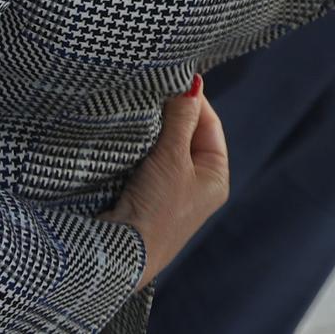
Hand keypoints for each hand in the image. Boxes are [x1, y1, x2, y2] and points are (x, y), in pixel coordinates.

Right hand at [101, 74, 229, 287]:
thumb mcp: (173, 158)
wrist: (119, 256)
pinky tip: (127, 135)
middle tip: (152, 91)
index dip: (194, 100)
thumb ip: (181, 119)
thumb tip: (191, 84)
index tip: (174, 79)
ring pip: (163, 149)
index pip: (209, 125)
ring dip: (151, 131)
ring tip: (138, 109)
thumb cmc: (156, 208)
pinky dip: (137, 148)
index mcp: (215, 178)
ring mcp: (168, 194)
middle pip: (186, 136)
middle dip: (170, 115)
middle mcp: (196, 186)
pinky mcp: (142, 200)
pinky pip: (144, 163)